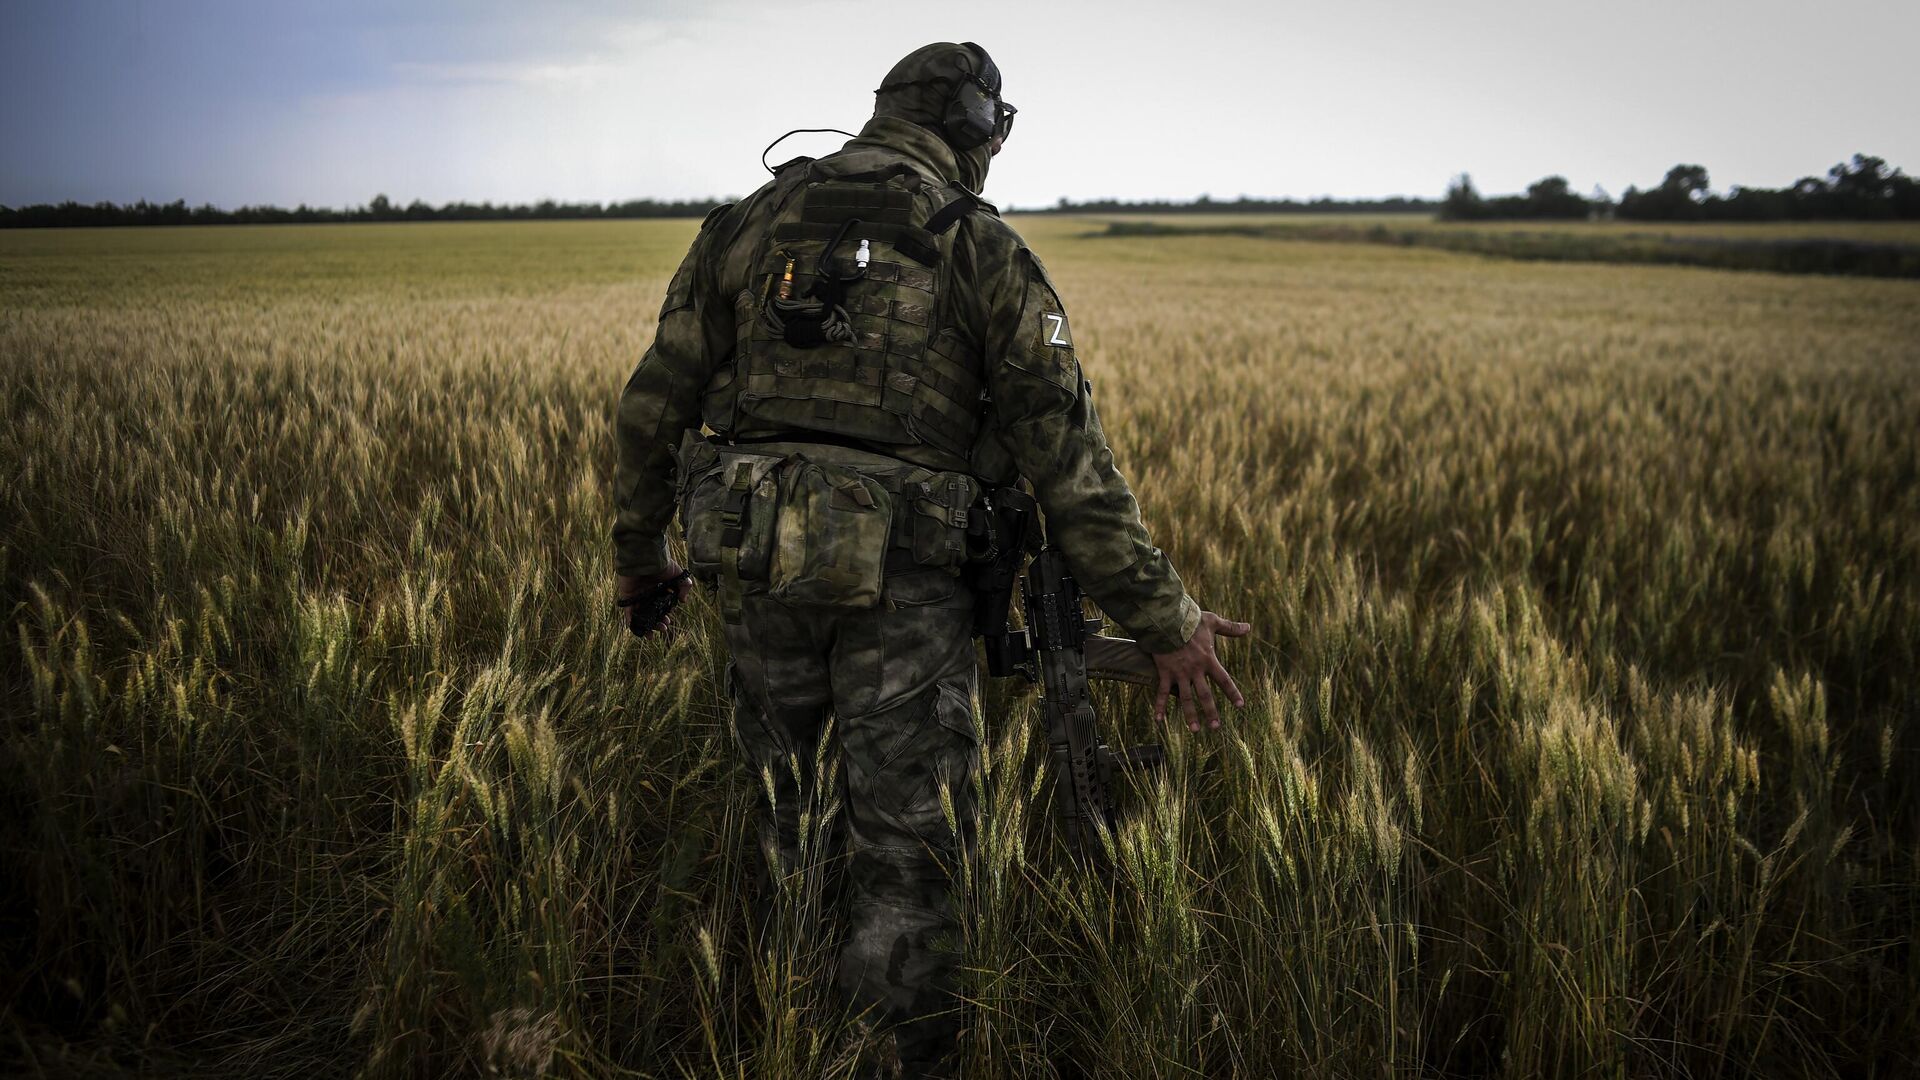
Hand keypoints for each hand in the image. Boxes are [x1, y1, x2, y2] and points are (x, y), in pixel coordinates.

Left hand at [617, 563, 694, 638]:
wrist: (646, 558)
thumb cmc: (663, 564)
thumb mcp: (679, 575)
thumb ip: (684, 587)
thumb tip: (683, 601)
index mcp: (659, 589)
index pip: (662, 605)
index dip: (666, 614)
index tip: (669, 620)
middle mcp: (648, 593)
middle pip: (653, 612)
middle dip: (658, 622)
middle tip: (664, 627)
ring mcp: (637, 595)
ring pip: (642, 615)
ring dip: (647, 625)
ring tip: (652, 634)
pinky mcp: (627, 597)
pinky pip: (628, 612)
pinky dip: (632, 622)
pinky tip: (638, 631)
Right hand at [1152, 611, 1252, 731]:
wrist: (1166, 619)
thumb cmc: (1189, 619)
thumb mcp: (1212, 621)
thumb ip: (1230, 627)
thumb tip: (1248, 627)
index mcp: (1208, 659)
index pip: (1224, 680)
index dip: (1232, 693)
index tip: (1240, 706)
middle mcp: (1195, 670)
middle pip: (1205, 695)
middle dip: (1211, 712)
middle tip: (1216, 727)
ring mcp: (1179, 673)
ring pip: (1186, 699)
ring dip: (1190, 715)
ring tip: (1195, 730)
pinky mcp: (1165, 672)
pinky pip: (1162, 692)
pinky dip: (1159, 706)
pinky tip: (1158, 720)